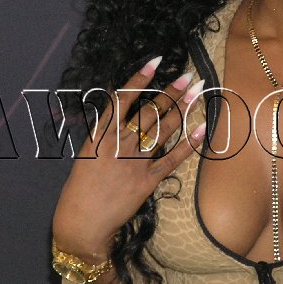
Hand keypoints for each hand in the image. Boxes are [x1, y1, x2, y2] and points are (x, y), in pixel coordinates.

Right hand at [52, 56, 207, 269]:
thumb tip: (124, 114)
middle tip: (188, 76)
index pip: (122, 98)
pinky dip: (188, 145)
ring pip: (163, 129)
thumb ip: (106, 134)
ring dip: (182, 109)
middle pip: (149, 111)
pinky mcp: (147, 181)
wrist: (83, 221)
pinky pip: (172, 159)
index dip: (140, 78)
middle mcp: (119, 144)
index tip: (156, 62)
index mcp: (101, 134)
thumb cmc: (81, 188)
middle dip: (171, 92)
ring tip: (197, 92)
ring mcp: (134, 162)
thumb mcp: (87, 153)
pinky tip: (201, 130)